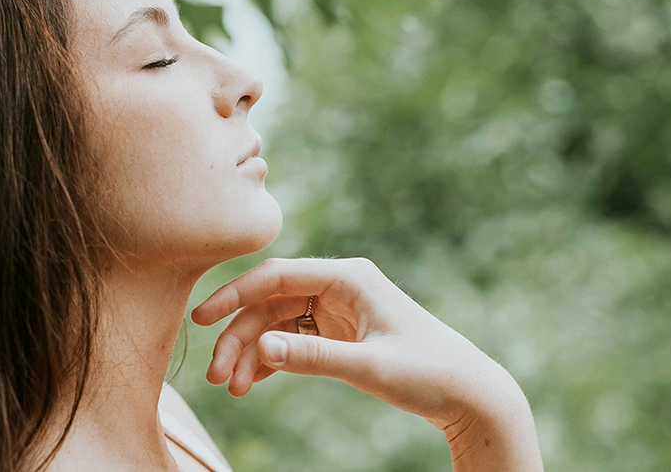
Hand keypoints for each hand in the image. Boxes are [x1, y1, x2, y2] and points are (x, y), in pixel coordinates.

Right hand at [191, 257, 526, 429]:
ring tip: (232, 387)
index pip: (276, 276)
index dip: (234, 294)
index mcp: (348, 277)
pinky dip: (270, 361)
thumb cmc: (428, 372)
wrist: (469, 395)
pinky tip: (250, 383)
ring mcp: (337, 311)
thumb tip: (260, 346)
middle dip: (239, 337)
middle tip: (215, 374)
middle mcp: (338, 287)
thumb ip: (312, 356)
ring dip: (251, 353)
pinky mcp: (338, 335)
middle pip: (270, 304)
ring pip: (276, 325)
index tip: (201, 318)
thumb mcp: (369, 367)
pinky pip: (292, 342)